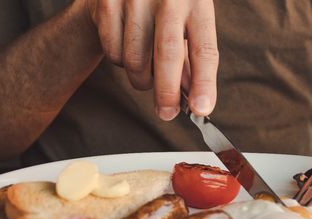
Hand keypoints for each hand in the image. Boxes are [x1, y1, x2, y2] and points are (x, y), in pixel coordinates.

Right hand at [85, 0, 217, 119]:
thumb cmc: (165, 7)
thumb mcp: (187, 23)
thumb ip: (190, 61)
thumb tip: (193, 101)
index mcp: (196, 1)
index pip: (204, 50)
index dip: (204, 83)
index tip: (201, 109)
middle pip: (168, 55)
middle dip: (167, 92)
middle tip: (166, 113)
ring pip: (135, 60)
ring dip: (141, 78)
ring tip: (146, 69)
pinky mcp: (107, 2)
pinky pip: (113, 52)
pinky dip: (119, 60)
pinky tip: (126, 46)